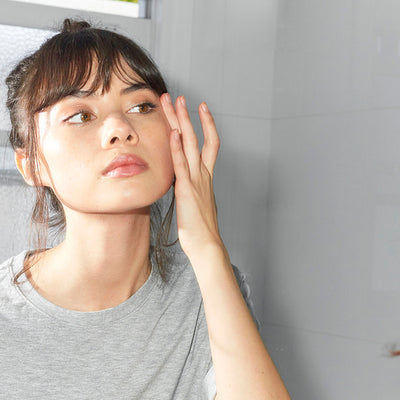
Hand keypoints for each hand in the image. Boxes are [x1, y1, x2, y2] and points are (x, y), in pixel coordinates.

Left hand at [160, 93, 223, 258]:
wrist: (207, 245)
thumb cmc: (200, 228)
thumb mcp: (196, 202)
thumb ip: (190, 188)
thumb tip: (179, 182)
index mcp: (206, 177)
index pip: (209, 144)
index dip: (206, 125)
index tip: (198, 110)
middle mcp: (203, 174)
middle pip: (199, 138)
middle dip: (188, 116)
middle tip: (181, 97)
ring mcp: (196, 180)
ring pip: (190, 144)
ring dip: (181, 122)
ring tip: (174, 103)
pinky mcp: (187, 190)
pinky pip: (181, 164)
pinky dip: (177, 148)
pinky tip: (173, 133)